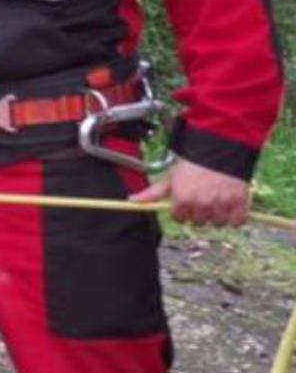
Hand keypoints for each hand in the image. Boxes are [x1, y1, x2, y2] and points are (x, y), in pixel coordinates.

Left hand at [130, 156, 250, 225]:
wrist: (221, 148)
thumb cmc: (193, 163)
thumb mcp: (170, 177)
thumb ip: (152, 193)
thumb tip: (132, 201)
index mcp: (183, 199)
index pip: (180, 219)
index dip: (181, 211)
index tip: (186, 201)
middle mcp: (202, 204)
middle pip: (199, 223)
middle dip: (199, 213)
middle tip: (202, 198)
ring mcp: (222, 204)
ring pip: (217, 223)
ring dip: (217, 215)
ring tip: (217, 199)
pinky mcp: (240, 203)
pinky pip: (237, 222)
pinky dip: (235, 217)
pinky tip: (231, 206)